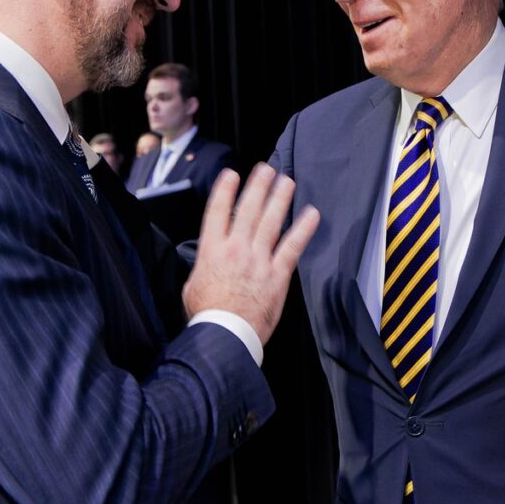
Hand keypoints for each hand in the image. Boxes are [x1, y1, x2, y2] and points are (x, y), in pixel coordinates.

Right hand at [183, 165, 318, 344]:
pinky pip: (292, 246)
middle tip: (266, 169)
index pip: (217, 212)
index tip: (231, 175)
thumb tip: (209, 262)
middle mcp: (236, 249)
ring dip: (279, 198)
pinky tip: (311, 214)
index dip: (225, 190)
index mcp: (212, 251)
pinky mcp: (277, 275)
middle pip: (248, 209)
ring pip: (271, 222)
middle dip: (258, 186)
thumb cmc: (206, 315)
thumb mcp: (192, 285)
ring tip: (286, 182)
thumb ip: (203, 267)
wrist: (225, 335)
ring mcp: (258, 260)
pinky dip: (303, 229)